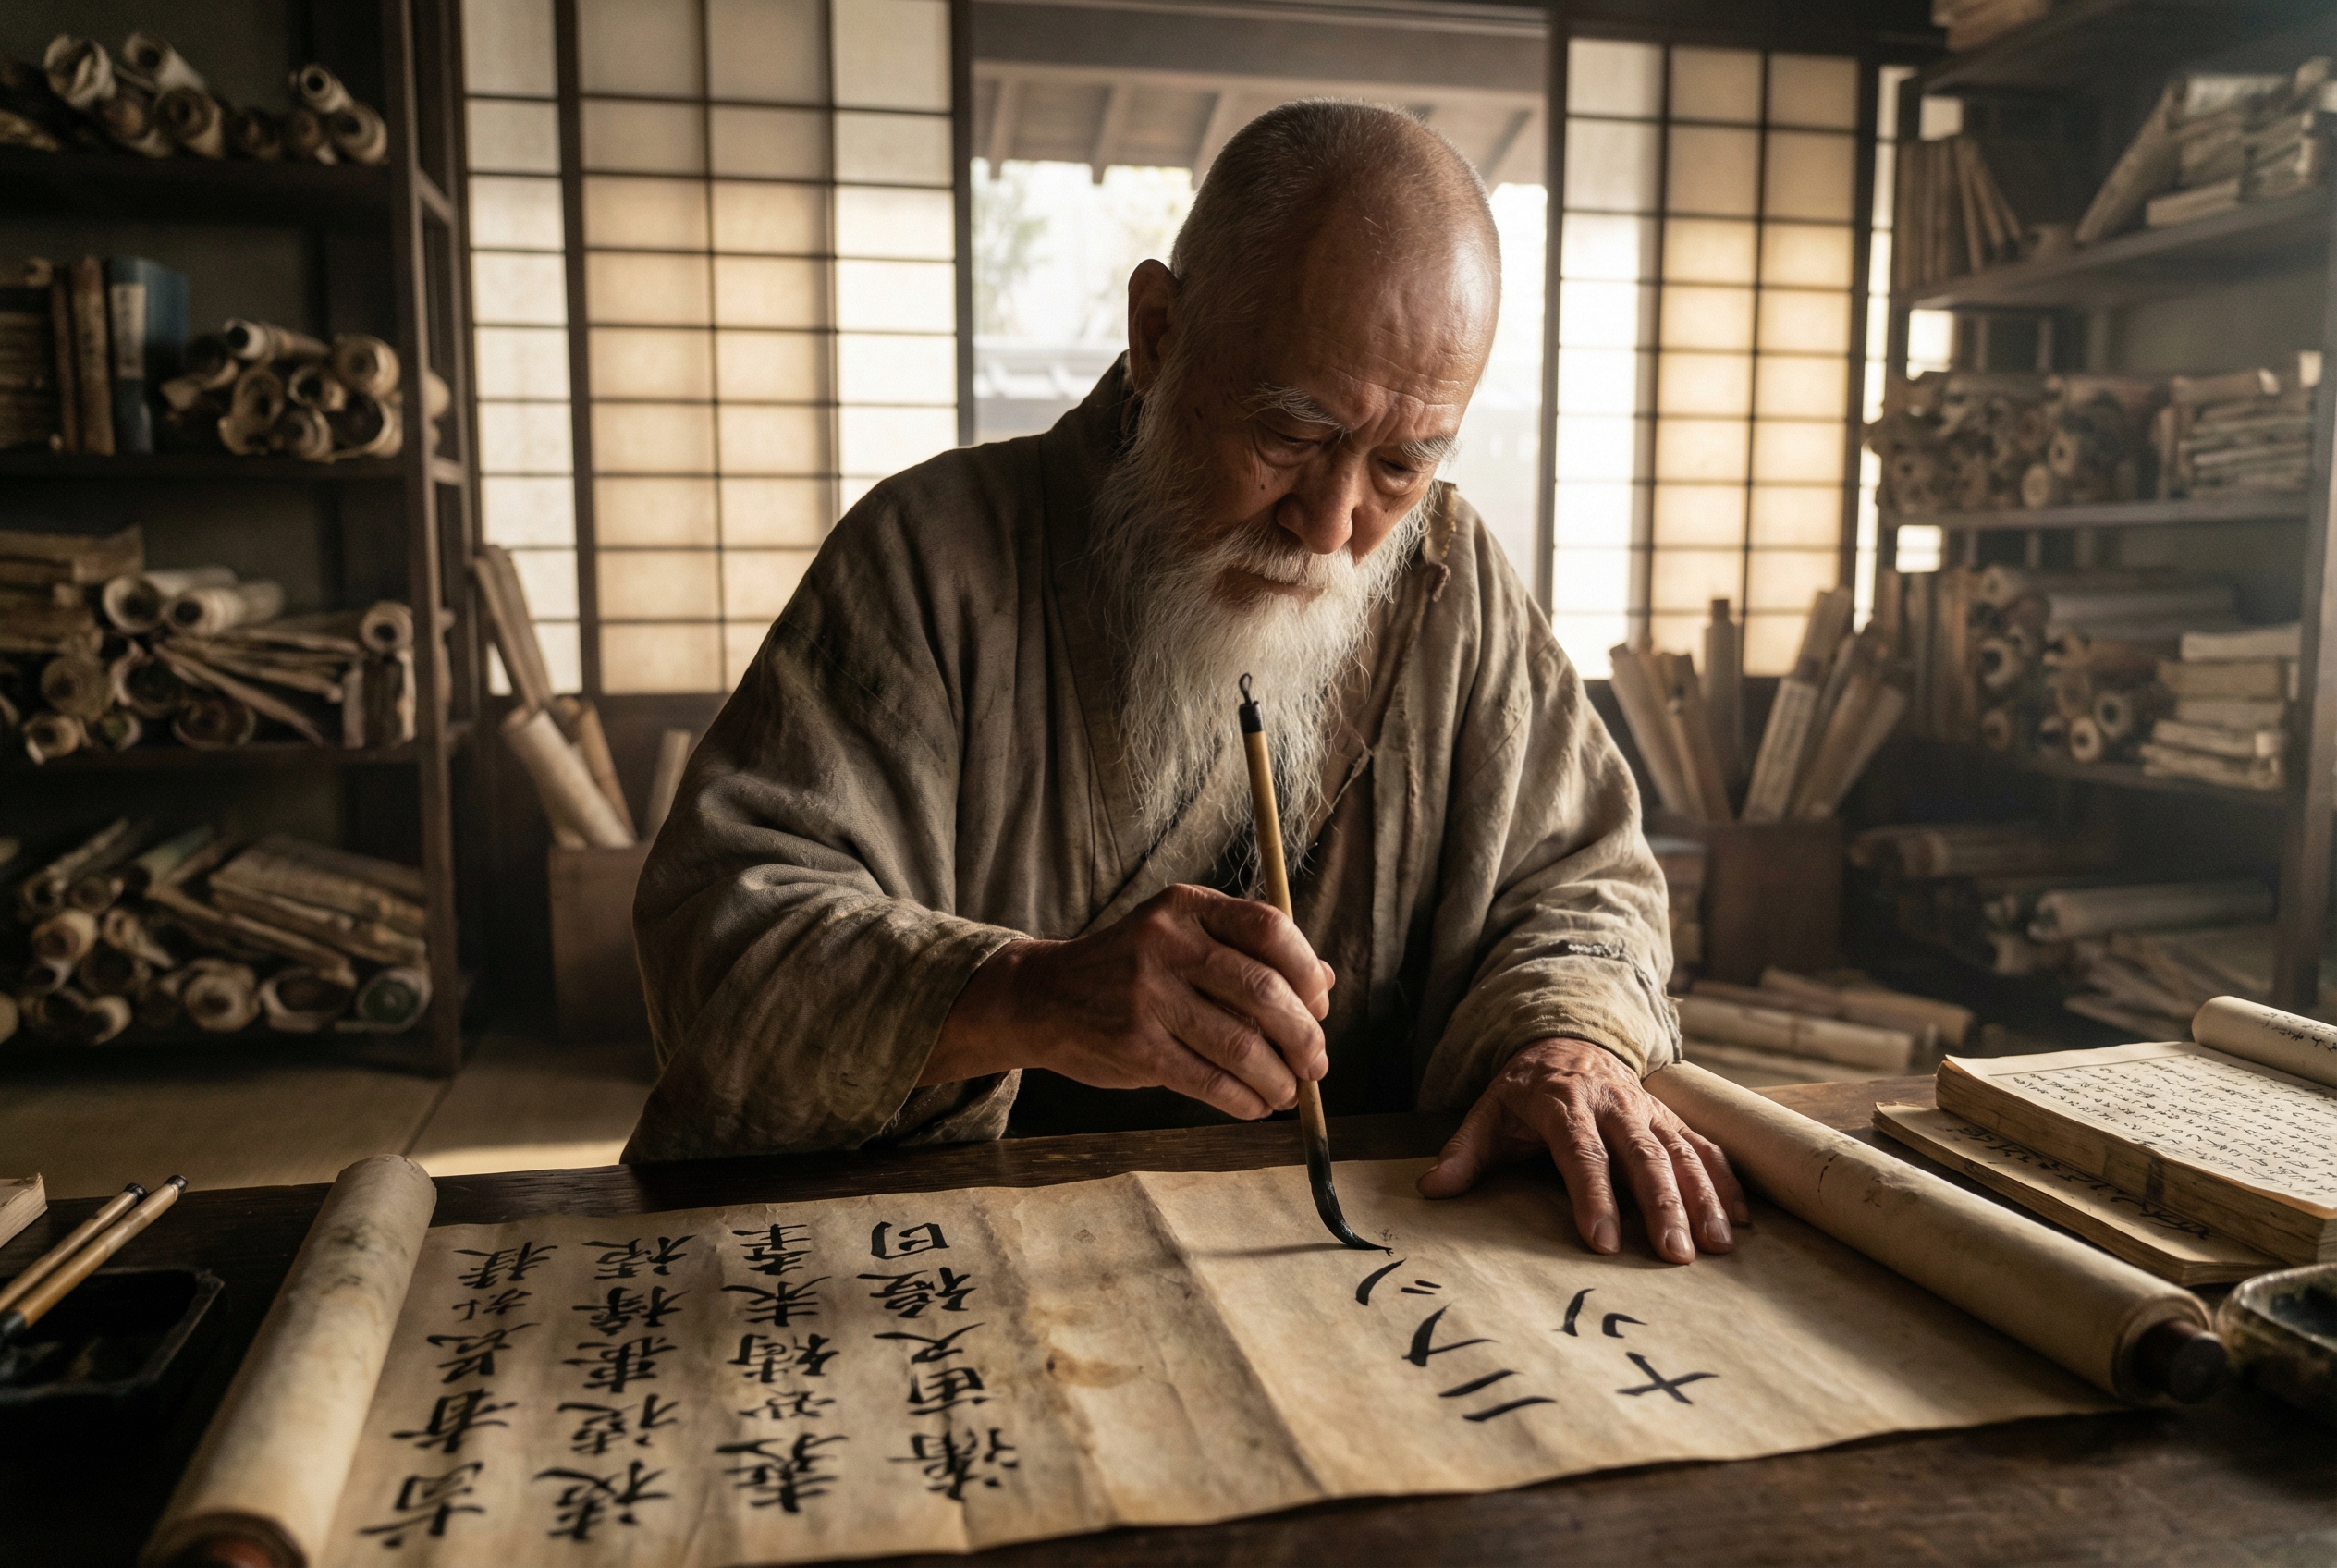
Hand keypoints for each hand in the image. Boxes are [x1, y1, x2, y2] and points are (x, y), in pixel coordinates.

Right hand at [926, 883, 1334, 1118]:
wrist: (1043, 996)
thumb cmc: (1129, 969)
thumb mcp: (1181, 936)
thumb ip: (1248, 951)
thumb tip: (1324, 982)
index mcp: (1186, 907)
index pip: (1269, 928)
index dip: (1306, 972)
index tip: (1319, 1007)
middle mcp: (1167, 943)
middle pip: (1263, 992)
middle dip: (1304, 1037)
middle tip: (1316, 1063)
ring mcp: (1148, 995)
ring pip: (1241, 1045)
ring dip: (1278, 1079)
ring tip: (1287, 1092)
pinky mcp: (1134, 1045)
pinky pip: (1208, 1080)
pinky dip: (1243, 1099)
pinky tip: (1254, 1105)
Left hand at [1417, 1038, 1747, 1263]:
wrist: (1567, 1035)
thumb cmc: (1524, 1087)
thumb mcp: (1488, 1110)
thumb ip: (1464, 1151)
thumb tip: (1432, 1190)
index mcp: (1564, 1101)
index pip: (1582, 1153)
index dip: (1593, 1197)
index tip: (1602, 1242)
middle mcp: (1613, 1103)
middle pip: (1643, 1156)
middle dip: (1662, 1206)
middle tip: (1674, 1256)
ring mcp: (1647, 1109)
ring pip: (1681, 1152)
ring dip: (1702, 1199)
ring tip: (1715, 1247)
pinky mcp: (1669, 1117)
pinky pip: (1703, 1146)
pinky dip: (1725, 1181)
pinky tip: (1740, 1221)